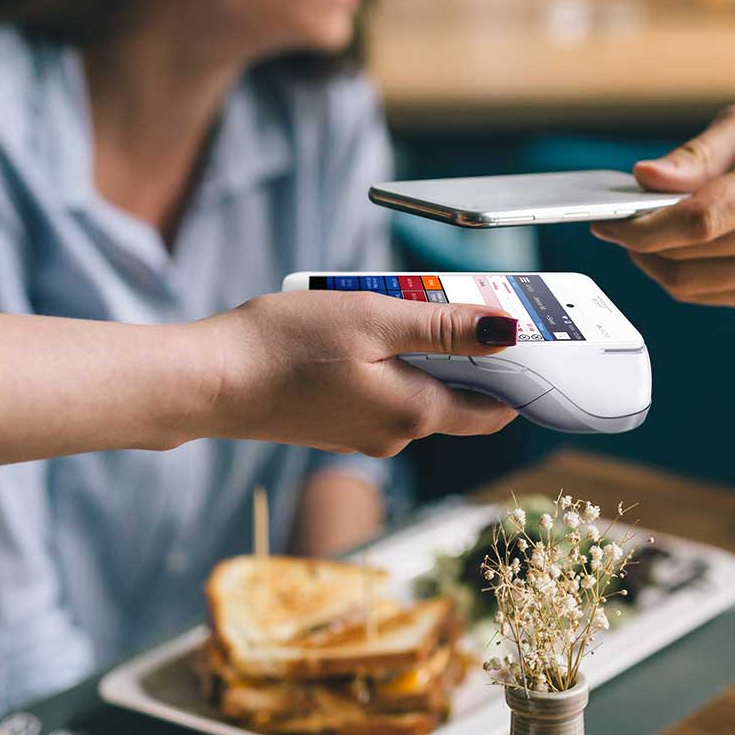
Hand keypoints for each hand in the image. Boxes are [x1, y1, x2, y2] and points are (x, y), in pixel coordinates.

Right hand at [196, 291, 520, 455]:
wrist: (210, 380)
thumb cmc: (286, 347)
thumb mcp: (375, 321)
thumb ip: (445, 329)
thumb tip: (507, 331)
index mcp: (415, 415)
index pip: (494, 409)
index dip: (516, 372)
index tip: (524, 334)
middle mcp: (395, 435)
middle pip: (458, 395)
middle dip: (466, 350)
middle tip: (456, 299)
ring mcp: (364, 433)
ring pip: (418, 389)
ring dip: (423, 351)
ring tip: (401, 305)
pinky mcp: (337, 424)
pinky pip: (384, 391)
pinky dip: (389, 361)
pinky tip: (365, 330)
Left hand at [591, 104, 734, 304]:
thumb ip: (699, 153)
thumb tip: (645, 178)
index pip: (695, 218)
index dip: (640, 223)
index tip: (606, 216)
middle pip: (684, 253)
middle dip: (635, 240)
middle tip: (612, 221)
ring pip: (688, 283)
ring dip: (650, 263)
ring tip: (637, 236)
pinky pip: (707, 294)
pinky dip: (677, 276)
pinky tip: (669, 252)